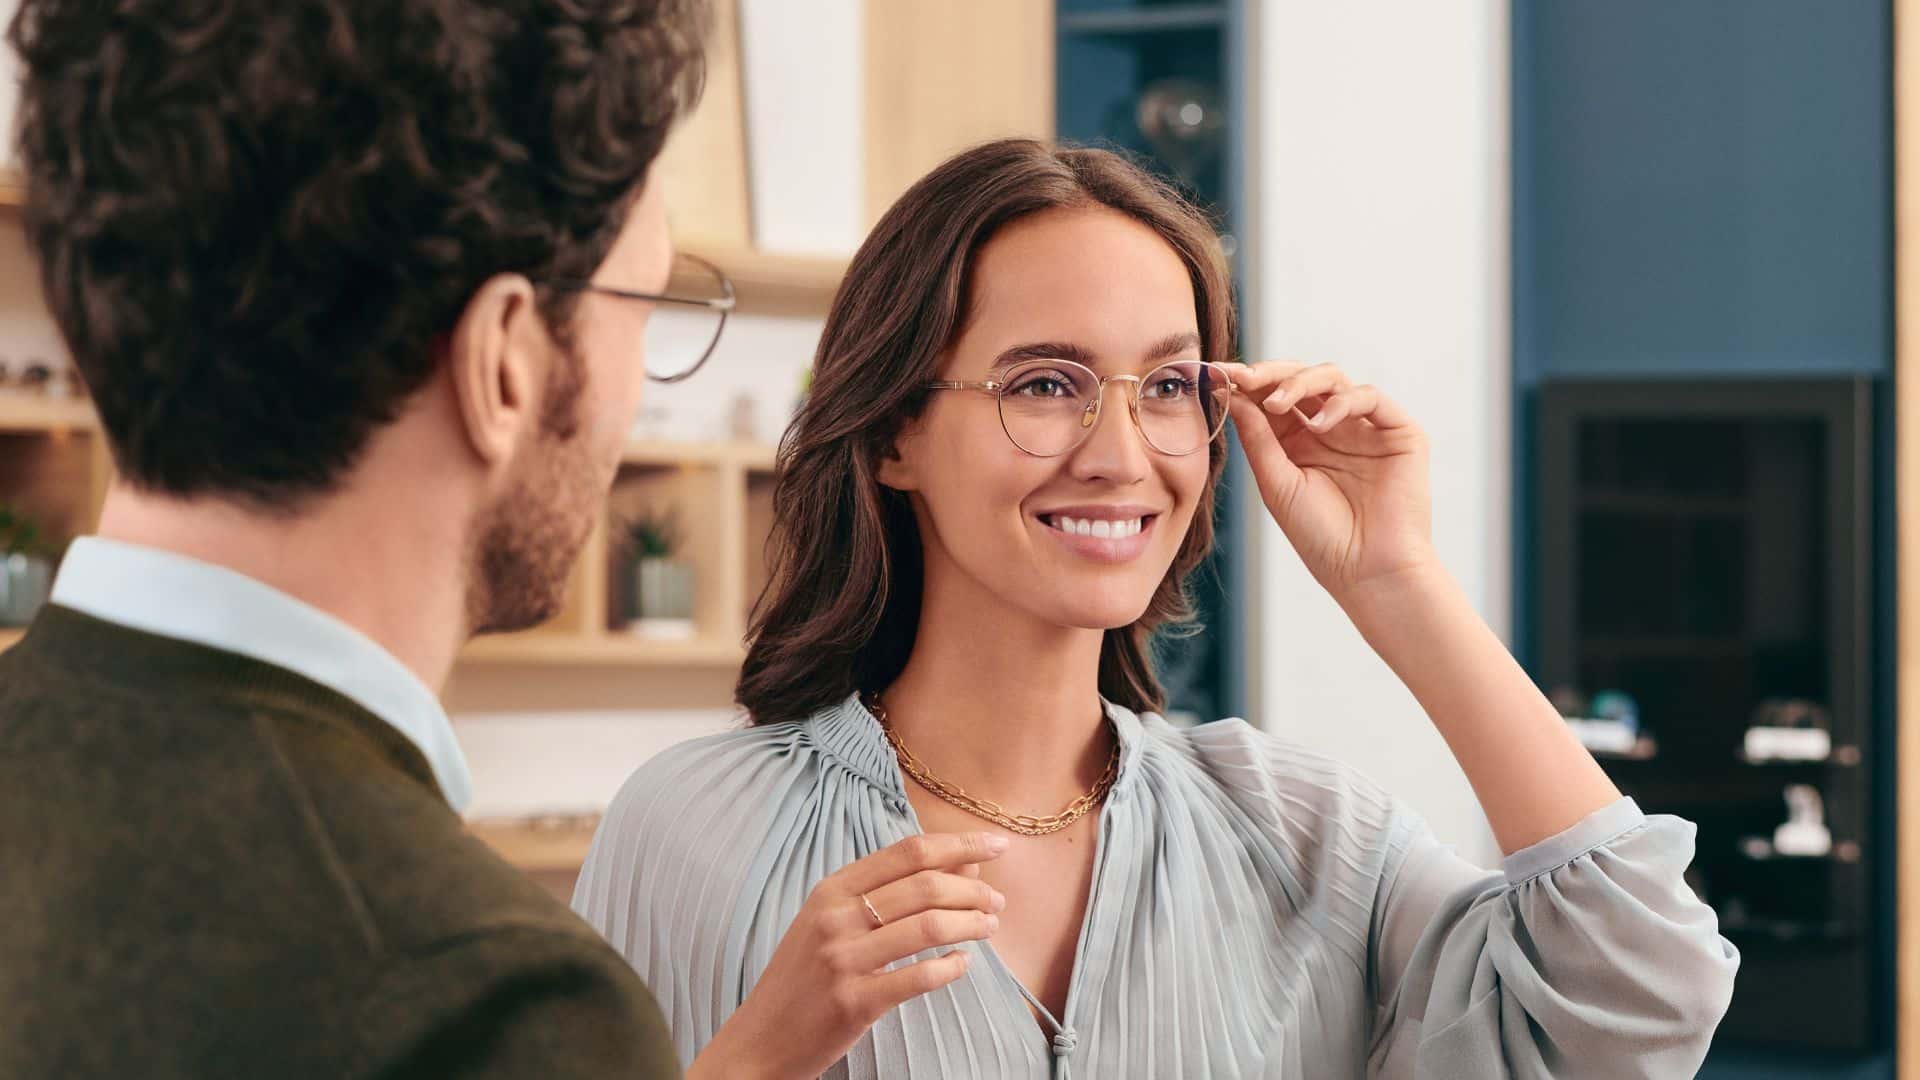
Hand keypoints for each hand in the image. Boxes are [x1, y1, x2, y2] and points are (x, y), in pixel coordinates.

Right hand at [688, 832, 1008, 1079]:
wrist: (759, 1040)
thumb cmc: (803, 977)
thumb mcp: (832, 922)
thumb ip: (887, 891)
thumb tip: (959, 860)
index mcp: (831, 890)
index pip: (908, 852)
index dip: (959, 843)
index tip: (998, 845)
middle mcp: (835, 918)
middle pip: (925, 886)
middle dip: (973, 890)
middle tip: (997, 902)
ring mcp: (843, 960)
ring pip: (930, 927)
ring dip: (972, 925)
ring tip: (989, 928)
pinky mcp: (855, 1002)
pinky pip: (920, 977)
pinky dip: (952, 967)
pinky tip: (963, 964)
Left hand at [1227, 361, 1437, 601]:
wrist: (1368, 571)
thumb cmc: (1321, 537)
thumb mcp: (1276, 482)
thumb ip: (1258, 437)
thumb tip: (1233, 394)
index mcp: (1299, 442)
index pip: (1272, 397)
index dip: (1248, 383)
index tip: (1220, 374)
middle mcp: (1331, 429)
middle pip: (1300, 379)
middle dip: (1271, 373)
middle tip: (1246, 376)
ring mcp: (1365, 428)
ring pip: (1332, 379)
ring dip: (1300, 382)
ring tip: (1278, 404)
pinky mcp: (1399, 432)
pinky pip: (1370, 397)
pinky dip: (1342, 402)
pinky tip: (1319, 425)